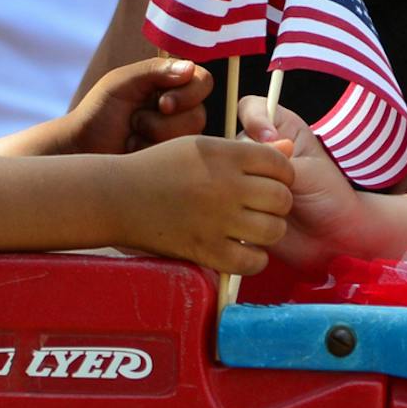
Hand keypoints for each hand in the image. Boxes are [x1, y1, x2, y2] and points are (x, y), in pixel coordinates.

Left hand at [66, 58, 210, 154]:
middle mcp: (179, 112)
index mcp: (170, 86)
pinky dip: (151, 156)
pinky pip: (178, 162)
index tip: (163, 103)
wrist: (79, 151)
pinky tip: (135, 154)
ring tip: (131, 138)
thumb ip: (155, 70)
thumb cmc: (97, 113)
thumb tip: (190, 67)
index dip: (189, 94)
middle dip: (163, 123)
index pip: (203, 82)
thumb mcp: (122, 83)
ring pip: (190, 140)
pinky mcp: (172, 164)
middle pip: (199, 115)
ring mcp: (177, 139)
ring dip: (155, 138)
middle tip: (135, 122)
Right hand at [112, 135, 292, 274]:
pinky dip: (253, 259)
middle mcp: (226, 185)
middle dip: (278, 204)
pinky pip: (253, 261)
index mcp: (225, 154)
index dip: (282, 174)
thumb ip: (247, 150)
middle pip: (282, 198)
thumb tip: (288, 149)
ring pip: (273, 231)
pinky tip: (240, 249)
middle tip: (260, 207)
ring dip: (268, 231)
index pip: (280, 165)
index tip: (270, 181)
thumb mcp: (202, 146)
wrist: (118, 196)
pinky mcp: (207, 250)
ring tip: (251, 228)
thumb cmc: (160, 167)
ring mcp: (217, 220)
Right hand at [238, 95, 358, 273]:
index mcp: (277, 131)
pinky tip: (261, 218)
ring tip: (276, 205)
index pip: (250, 107)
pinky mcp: (237, 204)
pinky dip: (238, 209)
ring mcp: (244, 179)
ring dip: (248, 189)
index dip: (254, 118)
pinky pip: (225, 200)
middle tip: (277, 182)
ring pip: (225, 173)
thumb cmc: (328, 194)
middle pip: (233, 143)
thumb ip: (281, 159)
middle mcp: (256, 153)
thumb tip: (254, 146)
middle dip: (251, 163)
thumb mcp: (309, 169)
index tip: (269, 137)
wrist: (331, 236)